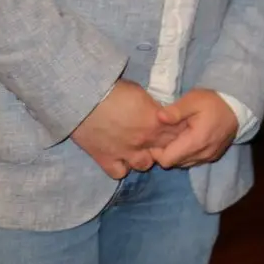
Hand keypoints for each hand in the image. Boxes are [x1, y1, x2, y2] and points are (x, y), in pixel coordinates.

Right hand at [70, 81, 184, 178]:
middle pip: (164, 150)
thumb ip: (154, 109)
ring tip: (139, 149)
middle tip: (157, 138)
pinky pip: (119, 172)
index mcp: (156, 123)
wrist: (85, 100)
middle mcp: (144, 142)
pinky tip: (120, 158)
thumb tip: (160, 115)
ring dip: (144, 157)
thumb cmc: (115, 90)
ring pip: (144, 165)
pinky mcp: (106, 160)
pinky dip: (121, 167)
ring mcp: (126, 153)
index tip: (174, 129)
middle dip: (164, 145)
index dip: (177, 131)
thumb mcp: (142, 95)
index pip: (177, 132)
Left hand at [149, 89, 238, 168]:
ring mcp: (209, 157)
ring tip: (179, 137)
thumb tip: (158, 118)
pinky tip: (190, 139)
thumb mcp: (193, 100)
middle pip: (173, 163)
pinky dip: (188, 154)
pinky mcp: (214, 157)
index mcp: (195, 142)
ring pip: (183, 164)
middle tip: (168, 135)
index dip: (157, 151)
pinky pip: (194, 161)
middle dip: (166, 152)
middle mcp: (202, 154)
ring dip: (177, 154)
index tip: (158, 138)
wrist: (237, 106)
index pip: (166, 160)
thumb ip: (175, 111)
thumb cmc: (213, 102)